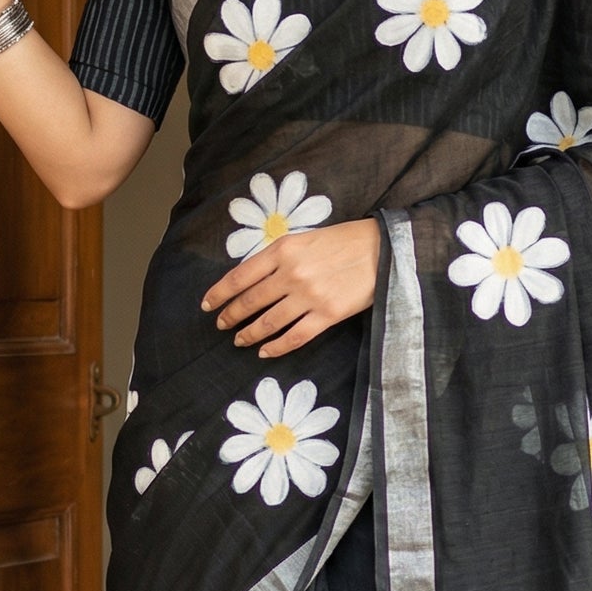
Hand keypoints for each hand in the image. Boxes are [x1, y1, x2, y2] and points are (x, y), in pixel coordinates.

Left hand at [202, 218, 380, 355]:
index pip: (239, 276)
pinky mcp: (327, 315)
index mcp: (283, 250)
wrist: (384, 250)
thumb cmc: (345, 240)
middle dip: (231, 316)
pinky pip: (294, 336)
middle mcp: (291, 273)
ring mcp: (309, 296)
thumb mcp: (305, 238)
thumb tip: (254, 279)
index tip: (208, 305)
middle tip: (221, 325)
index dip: (219, 293)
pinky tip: (265, 352)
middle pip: (250, 301)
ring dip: (250, 334)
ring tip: (240, 341)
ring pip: (268, 322)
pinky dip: (276, 347)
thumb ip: (279, 257)